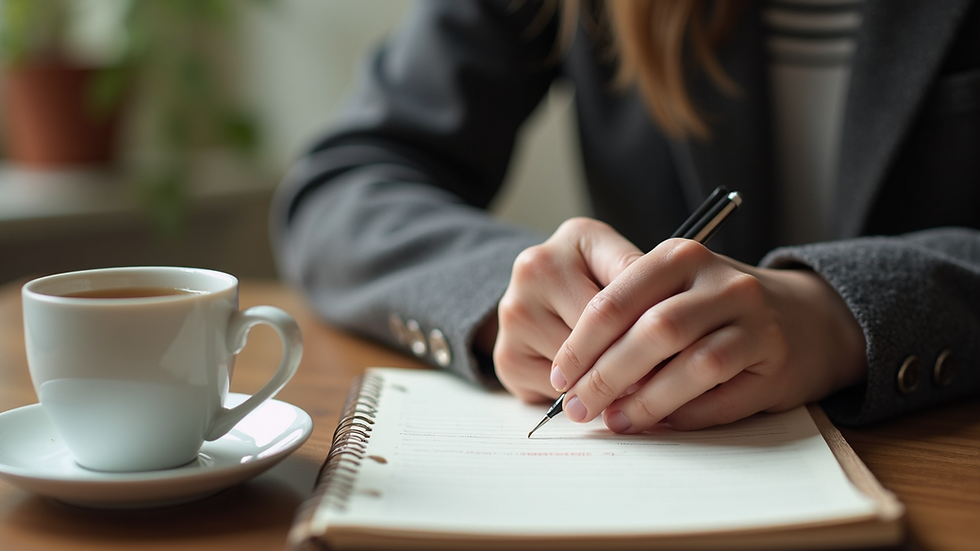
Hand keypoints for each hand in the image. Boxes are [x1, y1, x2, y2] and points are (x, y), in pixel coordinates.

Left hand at [493, 217, 867, 431]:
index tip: (559, 376)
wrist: (806, 317)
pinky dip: (685, 412)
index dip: (582, 343)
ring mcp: (753, 316)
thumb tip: (573, 375)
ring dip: (645, 400)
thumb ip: (629, 321)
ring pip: (689, 363)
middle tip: (577, 408)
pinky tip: (659, 424)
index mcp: (679, 257)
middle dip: (606, 375)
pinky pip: (722, 390)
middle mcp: (718, 280)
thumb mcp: (673, 293)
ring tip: (614, 421)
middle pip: (652, 331)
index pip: (616, 299)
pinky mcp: (774, 354)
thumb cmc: (716, 310)